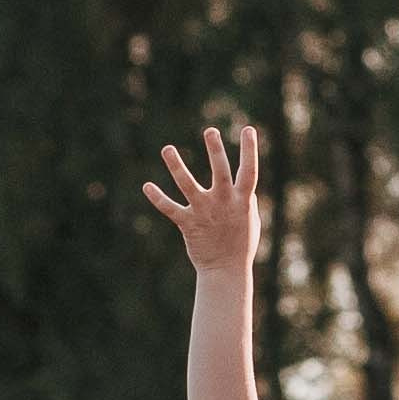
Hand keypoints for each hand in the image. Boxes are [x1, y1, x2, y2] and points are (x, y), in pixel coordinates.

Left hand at [143, 124, 263, 271]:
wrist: (226, 270)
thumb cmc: (241, 244)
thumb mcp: (251, 220)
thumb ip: (247, 200)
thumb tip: (245, 186)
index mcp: (242, 201)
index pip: (249, 171)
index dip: (249, 150)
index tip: (248, 129)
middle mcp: (223, 203)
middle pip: (220, 172)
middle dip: (216, 151)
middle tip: (210, 131)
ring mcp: (204, 212)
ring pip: (188, 185)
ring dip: (177, 166)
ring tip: (167, 148)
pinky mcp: (188, 224)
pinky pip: (170, 208)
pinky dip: (158, 198)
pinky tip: (147, 186)